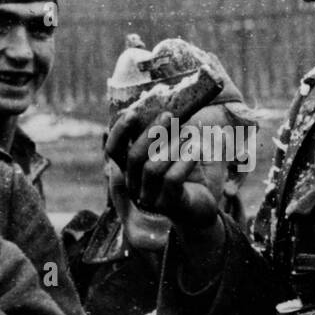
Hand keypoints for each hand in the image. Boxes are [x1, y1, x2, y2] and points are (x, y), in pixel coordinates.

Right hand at [106, 111, 220, 231]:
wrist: (200, 209)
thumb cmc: (185, 175)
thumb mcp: (175, 151)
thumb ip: (170, 133)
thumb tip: (175, 105)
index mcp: (130, 170)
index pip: (114, 150)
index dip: (119, 131)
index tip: (132, 113)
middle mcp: (134, 185)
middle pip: (133, 157)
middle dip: (151, 133)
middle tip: (168, 116)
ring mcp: (149, 197)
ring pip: (152, 168)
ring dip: (171, 146)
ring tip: (189, 132)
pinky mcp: (168, 205)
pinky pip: (172, 180)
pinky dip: (185, 161)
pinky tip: (197, 149)